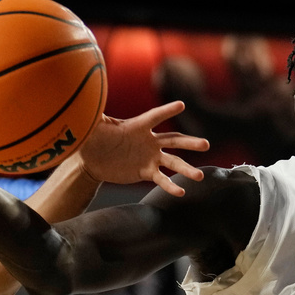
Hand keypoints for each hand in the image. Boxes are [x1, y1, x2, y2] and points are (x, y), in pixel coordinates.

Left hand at [74, 101, 209, 195]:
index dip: (166, 111)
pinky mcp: (146, 172)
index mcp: (139, 126)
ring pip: (173, 162)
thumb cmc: (95, 139)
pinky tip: (181, 192)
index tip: (181, 105)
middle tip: (206, 145)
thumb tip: (88, 102)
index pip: (155, 117)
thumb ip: (95, 117)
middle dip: (189, 143)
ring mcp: (150, 157)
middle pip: (174, 140)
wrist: (93, 161)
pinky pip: (161, 179)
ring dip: (186, 169)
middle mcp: (149, 141)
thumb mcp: (94, 128)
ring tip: (200, 176)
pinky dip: (170, 186)